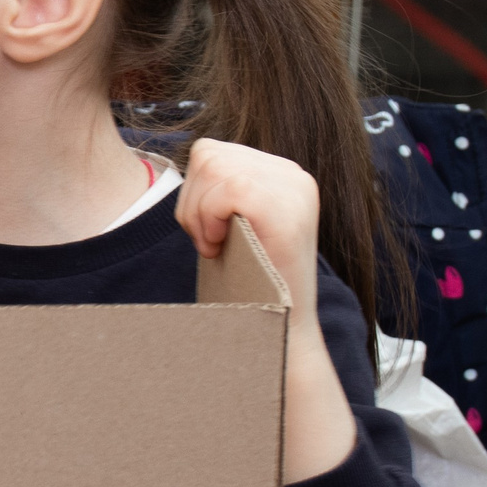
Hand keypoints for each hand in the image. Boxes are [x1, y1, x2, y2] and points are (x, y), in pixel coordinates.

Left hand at [177, 139, 355, 480]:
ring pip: (212, 168)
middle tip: (211, 243)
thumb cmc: (248, 284)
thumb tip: (198, 160)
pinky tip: (221, 246)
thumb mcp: (234, 226)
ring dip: (199, 215)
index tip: (211, 234)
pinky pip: (224, 189)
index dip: (197, 194)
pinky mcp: (285, 208)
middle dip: (192, 203)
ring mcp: (293, 190)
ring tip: (219, 246)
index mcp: (283, 176)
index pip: (214, 154)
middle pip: (208, 155)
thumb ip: (221, 191)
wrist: (277, 333)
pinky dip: (209, 221)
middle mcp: (294, 177)